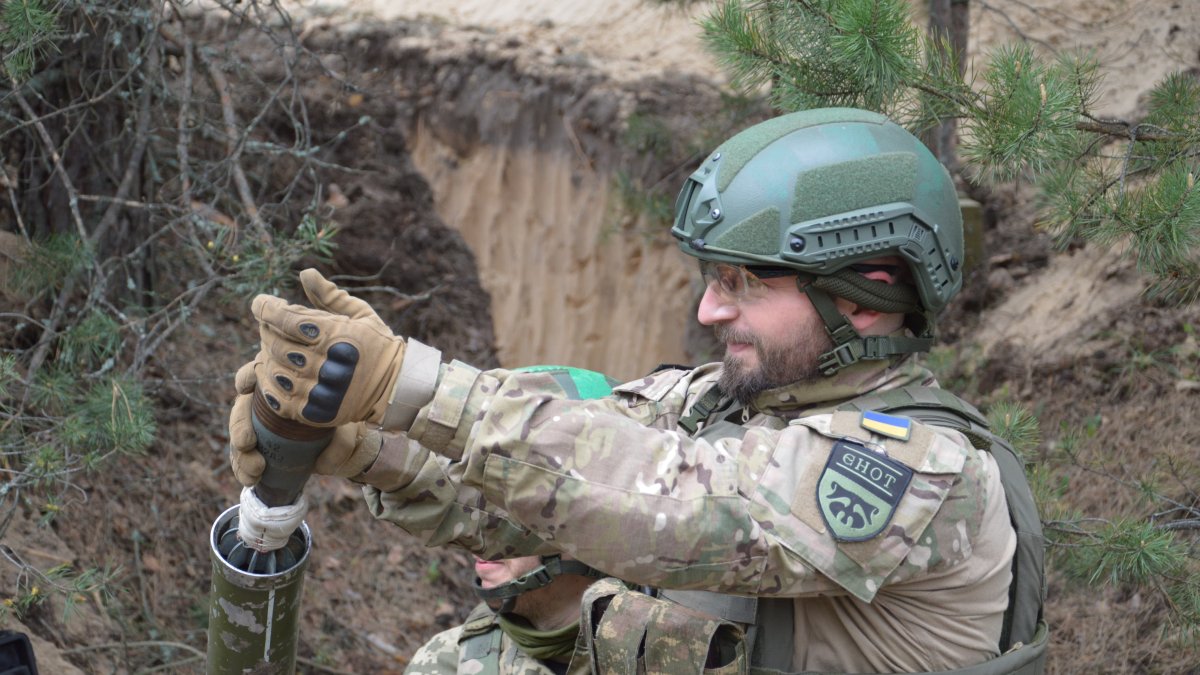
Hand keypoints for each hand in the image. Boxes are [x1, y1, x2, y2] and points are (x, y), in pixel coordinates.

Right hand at [228, 360, 383, 485]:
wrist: (339, 445)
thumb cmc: (342, 427)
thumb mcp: (348, 431)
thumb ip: (340, 444)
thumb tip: (320, 464)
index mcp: (285, 384)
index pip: (260, 371)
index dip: (248, 377)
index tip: (246, 387)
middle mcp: (265, 399)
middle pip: (242, 406)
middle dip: (240, 426)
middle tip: (248, 444)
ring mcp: (257, 421)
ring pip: (238, 433)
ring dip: (240, 454)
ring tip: (256, 470)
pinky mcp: (256, 444)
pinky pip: (241, 455)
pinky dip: (241, 468)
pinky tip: (251, 480)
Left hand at [251, 268, 405, 427]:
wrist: (396, 387)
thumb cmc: (378, 345)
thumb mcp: (361, 314)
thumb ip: (330, 295)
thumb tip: (305, 273)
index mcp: (337, 335)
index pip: (286, 318)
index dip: (265, 308)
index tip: (260, 302)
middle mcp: (326, 363)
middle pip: (276, 343)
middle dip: (266, 330)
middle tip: (268, 325)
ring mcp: (319, 390)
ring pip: (274, 369)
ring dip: (266, 356)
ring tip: (272, 348)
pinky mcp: (315, 412)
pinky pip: (277, 398)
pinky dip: (268, 383)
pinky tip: (271, 372)